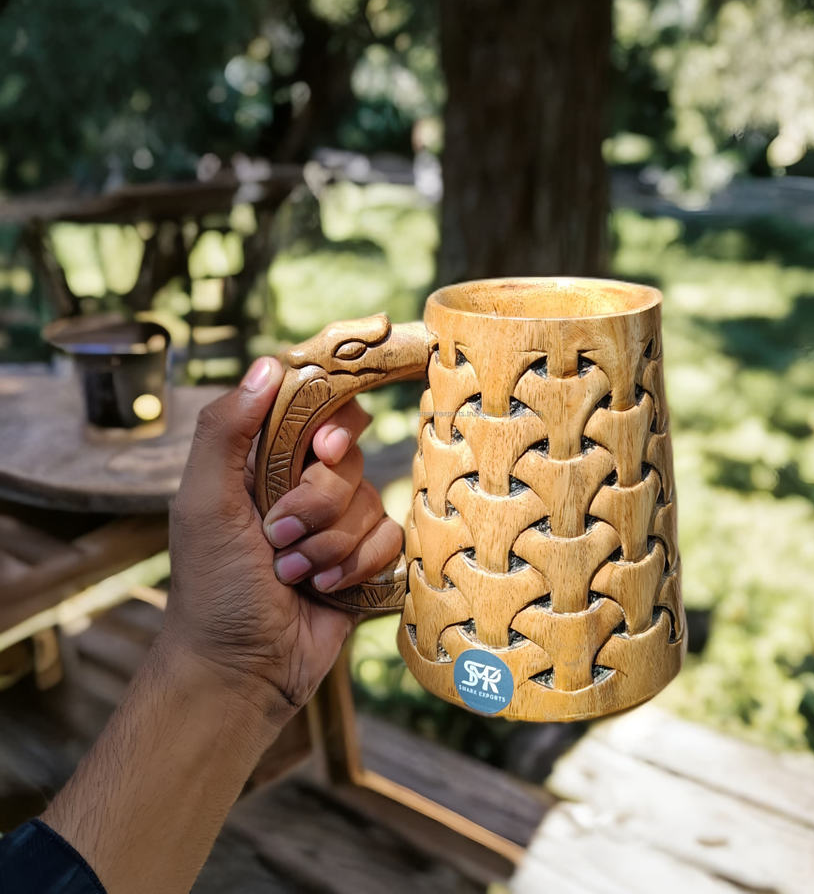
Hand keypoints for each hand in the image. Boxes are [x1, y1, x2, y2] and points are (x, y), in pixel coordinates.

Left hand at [164, 356, 402, 719]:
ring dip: (329, 544)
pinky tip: (323, 589)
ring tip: (292, 574)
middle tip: (279, 533)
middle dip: (318, 501)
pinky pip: (391, 537)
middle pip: (349, 456)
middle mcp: (303, 484)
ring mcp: (337, 522)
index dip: (331, 421)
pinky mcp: (364, 558)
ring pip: (371, 500)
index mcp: (263, 461)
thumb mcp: (203, 502)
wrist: (242, 669)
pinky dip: (356, 565)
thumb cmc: (212, 586)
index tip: (323, 449)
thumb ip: (226, 431)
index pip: (315, 408)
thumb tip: (269, 364)